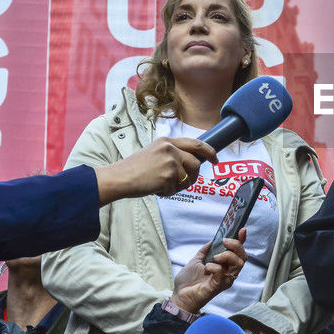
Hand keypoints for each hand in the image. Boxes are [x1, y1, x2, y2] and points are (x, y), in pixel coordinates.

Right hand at [95, 137, 216, 203]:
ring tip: (161, 185)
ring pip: (186, 178)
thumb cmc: (134, 168)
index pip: (196, 143)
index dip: (209, 151)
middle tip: (189, 181)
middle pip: (195, 163)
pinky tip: (154, 188)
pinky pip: (175, 189)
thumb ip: (172, 154)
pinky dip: (167, 192)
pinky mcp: (168, 176)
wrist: (118, 177)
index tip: (215, 158)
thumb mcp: (154, 152)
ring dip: (177, 186)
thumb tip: (192, 163)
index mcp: (167, 141)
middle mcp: (170, 148)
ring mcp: (170, 162)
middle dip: (195, 175)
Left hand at [172, 232, 245, 312]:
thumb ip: (205, 251)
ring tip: (215, 257)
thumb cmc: (188, 282)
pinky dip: (214, 267)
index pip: (238, 252)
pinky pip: (223, 273)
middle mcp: (228, 273)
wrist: (180, 295)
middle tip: (225, 242)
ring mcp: (225, 280)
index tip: (242, 230)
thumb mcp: (196, 260)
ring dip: (227, 256)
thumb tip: (213, 241)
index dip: (242, 241)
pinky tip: (206, 268)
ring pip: (238, 264)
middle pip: (242, 257)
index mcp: (224, 266)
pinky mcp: (219, 286)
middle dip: (236, 246)